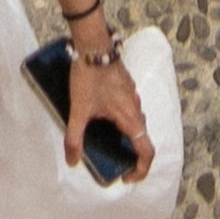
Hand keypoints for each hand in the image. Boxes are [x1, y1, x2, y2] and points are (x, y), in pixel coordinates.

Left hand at [62, 48, 151, 178]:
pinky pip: (128, 108)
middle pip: (141, 138)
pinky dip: (120, 120)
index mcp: (130, 117)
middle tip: (111, 160)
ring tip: (103, 138)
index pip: (147, 151)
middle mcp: (135, 107)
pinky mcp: (125, 84)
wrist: (93, 42)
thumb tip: (72, 161)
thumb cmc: (89, 76)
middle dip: (129, 154)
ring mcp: (132, 94)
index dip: (140, 170)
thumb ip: (75, 138)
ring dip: (124, 135)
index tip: (125, 176)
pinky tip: (100, 115)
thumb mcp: (79, 110)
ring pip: (135, 121)